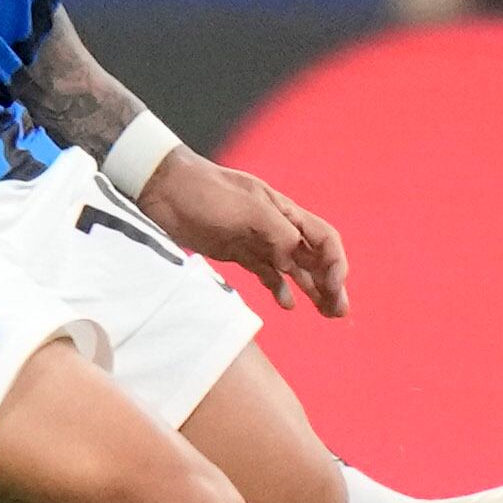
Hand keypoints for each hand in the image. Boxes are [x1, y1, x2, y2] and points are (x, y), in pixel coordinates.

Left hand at [135, 148, 349, 315]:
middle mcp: (275, 227)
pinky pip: (266, 273)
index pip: (325, 238)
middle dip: (330, 284)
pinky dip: (279, 289)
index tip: (334, 288)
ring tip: (325, 313)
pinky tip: (287, 304)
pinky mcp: (236, 252)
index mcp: (283, 212)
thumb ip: (277, 233)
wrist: (164, 188)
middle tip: (338, 313)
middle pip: (314, 258)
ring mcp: (256, 240)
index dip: (336, 264)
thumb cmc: (206, 192)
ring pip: (294, 269)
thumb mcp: (248, 208)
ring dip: (312, 290)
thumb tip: (296, 258)